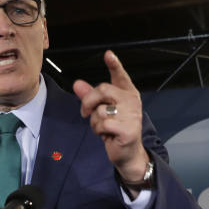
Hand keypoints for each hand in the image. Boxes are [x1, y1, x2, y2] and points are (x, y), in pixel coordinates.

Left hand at [72, 50, 150, 183]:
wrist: (127, 153)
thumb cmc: (115, 129)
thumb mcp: (101, 111)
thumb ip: (90, 96)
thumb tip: (77, 84)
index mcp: (127, 93)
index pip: (120, 76)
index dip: (115, 65)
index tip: (108, 55)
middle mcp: (131, 101)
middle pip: (103, 89)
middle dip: (88, 101)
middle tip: (85, 112)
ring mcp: (131, 115)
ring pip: (100, 110)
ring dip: (94, 121)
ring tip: (103, 128)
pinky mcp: (127, 129)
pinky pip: (103, 124)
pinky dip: (99, 130)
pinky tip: (106, 135)